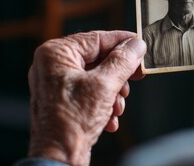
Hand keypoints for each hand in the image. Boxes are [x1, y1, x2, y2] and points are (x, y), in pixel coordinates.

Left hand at [27, 31, 145, 165]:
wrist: (58, 157)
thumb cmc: (71, 122)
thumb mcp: (104, 86)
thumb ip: (123, 61)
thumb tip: (136, 45)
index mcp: (56, 53)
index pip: (97, 38)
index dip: (122, 42)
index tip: (140, 46)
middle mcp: (53, 65)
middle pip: (98, 58)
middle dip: (118, 74)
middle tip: (135, 78)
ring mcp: (57, 83)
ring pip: (97, 76)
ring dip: (113, 92)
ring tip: (117, 107)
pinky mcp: (63, 99)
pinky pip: (90, 91)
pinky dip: (104, 102)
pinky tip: (110, 118)